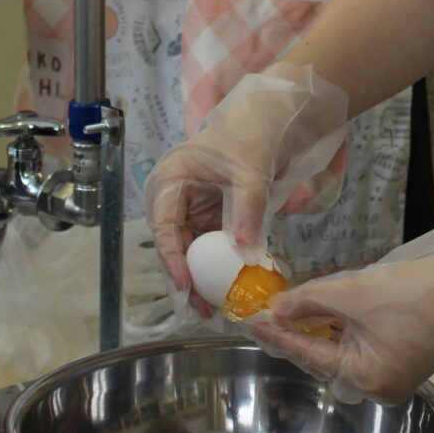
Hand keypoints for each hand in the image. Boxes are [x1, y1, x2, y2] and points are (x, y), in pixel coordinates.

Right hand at [147, 62, 349, 311]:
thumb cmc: (252, 136)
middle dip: (186, 277)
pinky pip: (210, 247)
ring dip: (202, 278)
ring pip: (191, 251)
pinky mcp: (209, 218)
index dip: (172, 256)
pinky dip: (219, 266)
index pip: (165, 224)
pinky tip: (229, 288)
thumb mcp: (251, 171)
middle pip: (174, 244)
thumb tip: (244, 247)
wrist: (268, 124)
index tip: (185, 283)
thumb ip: (248, 207)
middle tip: (201, 307)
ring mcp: (192, 209)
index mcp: (172, 179)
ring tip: (214, 308)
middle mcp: (175, 197)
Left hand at [249, 203, 433, 404]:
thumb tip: (276, 310)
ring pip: (343, 349)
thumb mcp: (354, 294)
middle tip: (267, 309)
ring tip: (293, 304)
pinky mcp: (404, 360)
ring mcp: (394, 377)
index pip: (308, 355)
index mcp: (366, 380)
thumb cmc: (418, 292)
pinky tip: (327, 307)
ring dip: (321, 326)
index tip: (250, 321)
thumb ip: (310, 303)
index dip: (277, 335)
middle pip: (324, 356)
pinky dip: (345, 327)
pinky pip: (363, 346)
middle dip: (299, 330)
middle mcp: (379, 388)